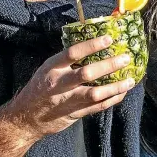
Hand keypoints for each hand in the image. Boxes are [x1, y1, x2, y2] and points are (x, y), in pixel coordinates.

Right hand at [2, 35, 134, 139]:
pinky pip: (97, 107)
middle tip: (125, 58)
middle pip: (87, 73)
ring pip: (95, 93)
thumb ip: (67, 60)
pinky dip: (112, 99)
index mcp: (52, 68)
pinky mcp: (75, 114)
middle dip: (109, 65)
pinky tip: (122, 92)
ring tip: (130, 79)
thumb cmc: (40, 87)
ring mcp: (68, 100)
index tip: (109, 39)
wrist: (26, 118)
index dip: (92, 45)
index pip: (73, 53)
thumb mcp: (48, 68)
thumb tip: (93, 44)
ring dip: (115, 86)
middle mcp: (60, 84)